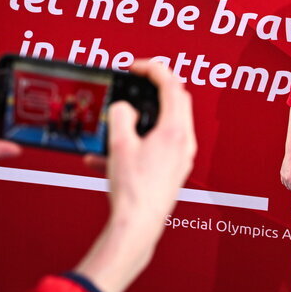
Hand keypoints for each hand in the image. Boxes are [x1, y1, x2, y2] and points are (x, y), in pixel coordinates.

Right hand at [105, 60, 195, 227]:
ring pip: (166, 124)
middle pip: (176, 101)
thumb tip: (124, 108)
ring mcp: (181, 157)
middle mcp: (184, 142)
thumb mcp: (119, 145)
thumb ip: (120, 117)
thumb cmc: (134, 191)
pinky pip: (157, 146)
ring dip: (142, 118)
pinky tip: (106, 157)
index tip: (137, 67)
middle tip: (136, 84)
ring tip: (117, 122)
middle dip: (154, 89)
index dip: (153, 70)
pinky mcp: (173, 170)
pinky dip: (137, 142)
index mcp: (174, 130)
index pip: (171, 86)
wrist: (138, 224)